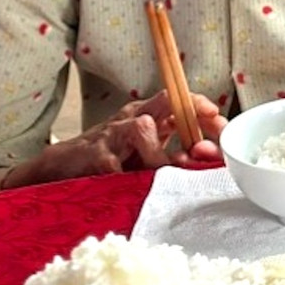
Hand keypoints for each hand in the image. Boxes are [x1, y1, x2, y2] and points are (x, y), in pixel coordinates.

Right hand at [1, 90, 226, 188]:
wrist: (62, 167)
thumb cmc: (112, 159)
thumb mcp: (147, 154)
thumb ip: (176, 155)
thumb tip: (206, 159)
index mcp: (149, 115)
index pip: (182, 101)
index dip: (204, 108)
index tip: (222, 124)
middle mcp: (133, 117)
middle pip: (167, 101)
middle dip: (192, 116)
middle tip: (205, 144)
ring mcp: (112, 133)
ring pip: (142, 127)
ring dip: (160, 153)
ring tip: (167, 171)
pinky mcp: (92, 153)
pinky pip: (113, 161)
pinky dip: (125, 174)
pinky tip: (130, 184)